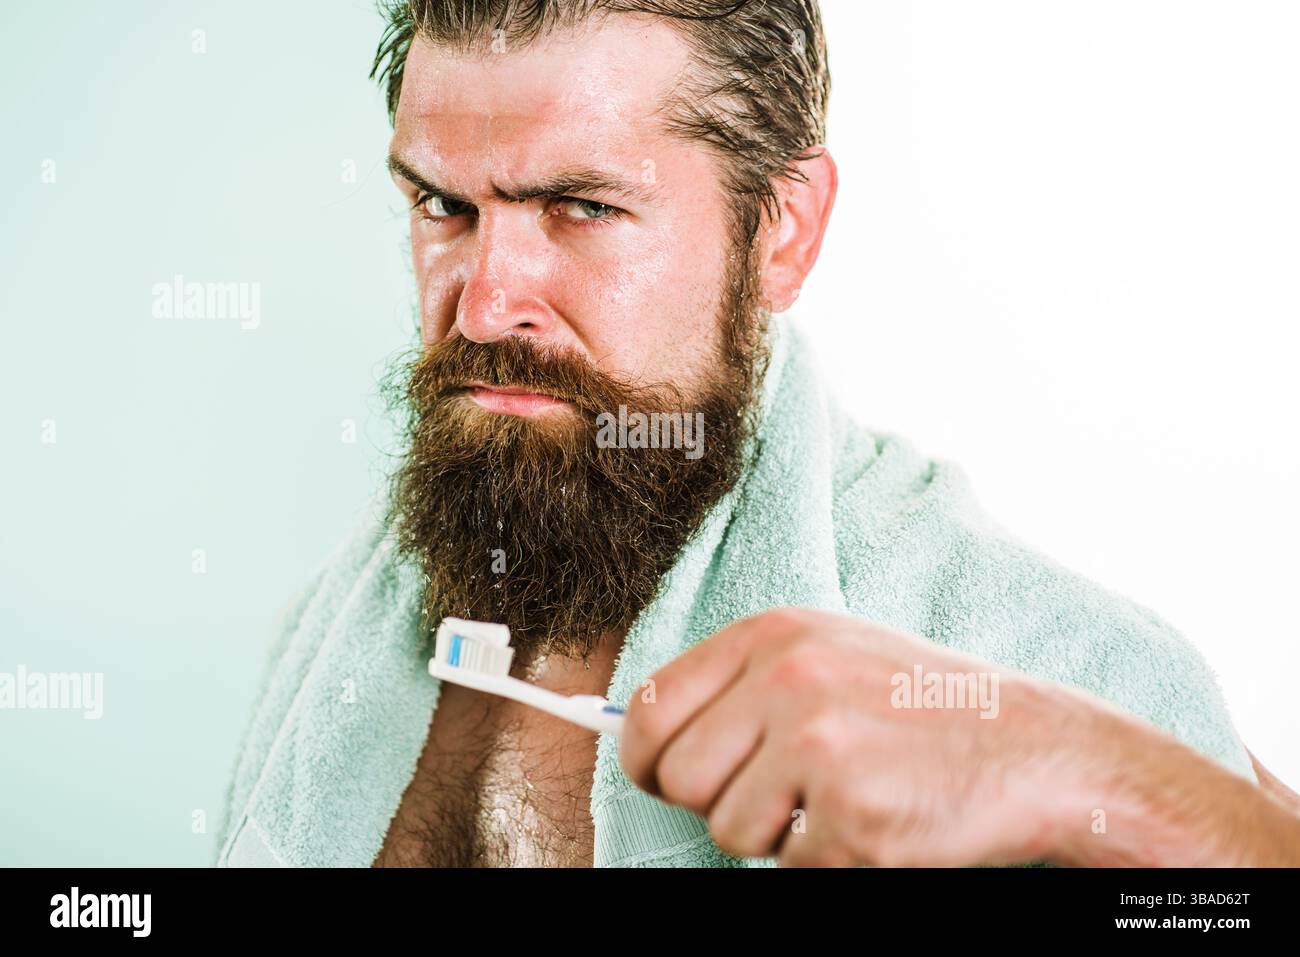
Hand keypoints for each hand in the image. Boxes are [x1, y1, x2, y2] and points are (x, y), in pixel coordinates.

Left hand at [618, 606, 1109, 865]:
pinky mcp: (852, 817)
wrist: (1032, 747)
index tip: (660, 775)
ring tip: (838, 798)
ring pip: (727, 832)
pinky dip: (827, 862)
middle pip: (677, 777)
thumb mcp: (823, 657)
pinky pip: (791, 870)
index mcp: (773, 635)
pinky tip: (876, 820)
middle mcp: (788, 679)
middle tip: (773, 797)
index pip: (651, 705)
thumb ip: (737, 687)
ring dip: (774, 837)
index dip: (643, 755)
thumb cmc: (913, 706)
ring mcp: (820, 747)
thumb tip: (637, 736)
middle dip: (712, 803)